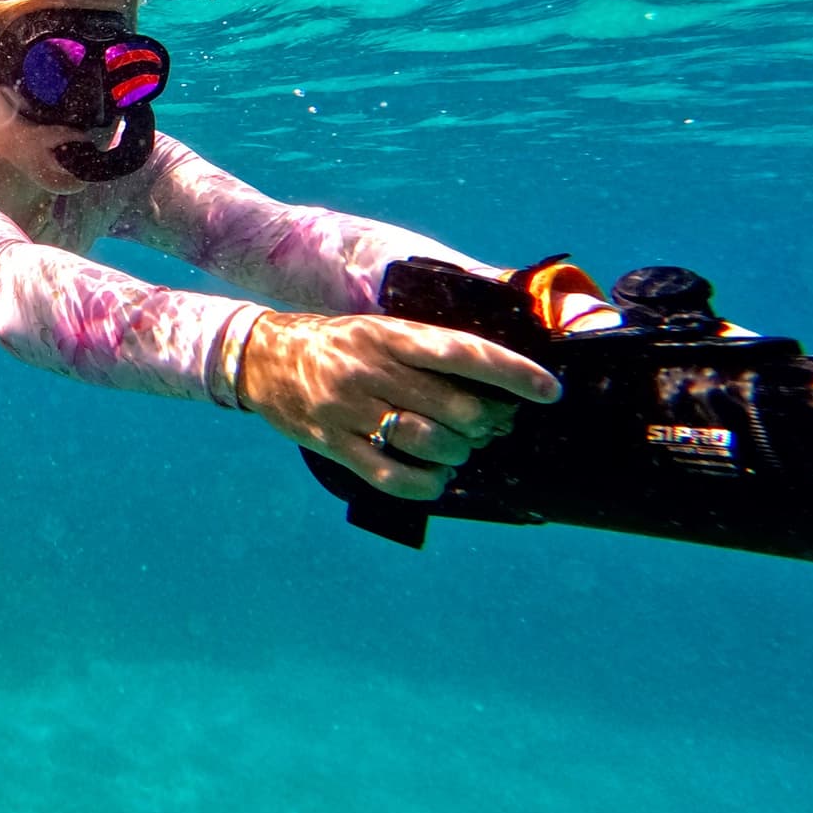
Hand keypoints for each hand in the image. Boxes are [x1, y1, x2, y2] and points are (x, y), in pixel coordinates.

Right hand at [236, 311, 560, 499]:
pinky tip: (436, 477)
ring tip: (458, 448)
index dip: (512, 373)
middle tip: (491, 423)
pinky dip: (428, 484)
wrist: (263, 357)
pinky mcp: (333, 444)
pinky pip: (394, 477)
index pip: (462, 352)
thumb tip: (495, 384)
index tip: (550, 391)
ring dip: (459, 453)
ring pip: (431, 444)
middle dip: (487, 422)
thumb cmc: (339, 343)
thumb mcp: (381, 328)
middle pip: (456, 408)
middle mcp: (370, 370)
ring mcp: (349, 410)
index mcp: (388, 334)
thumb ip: (429, 349)